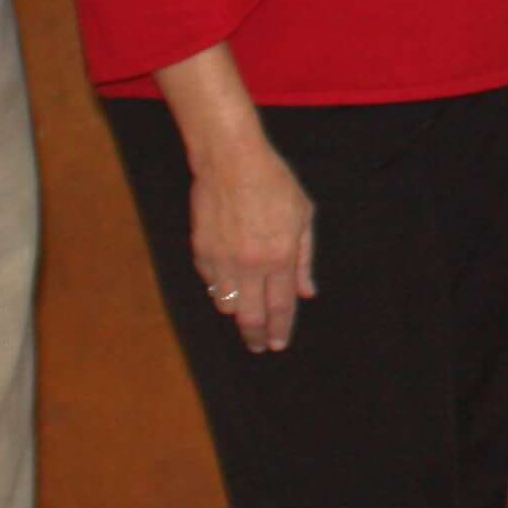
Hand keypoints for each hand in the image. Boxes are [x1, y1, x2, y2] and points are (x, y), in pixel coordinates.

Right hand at [190, 134, 316, 354]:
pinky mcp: (201, 251)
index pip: (281, 307)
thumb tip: (306, 292)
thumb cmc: (273, 183)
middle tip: (259, 346)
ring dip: (237, 313)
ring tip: (245, 315)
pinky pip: (210, 284)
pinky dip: (220, 291)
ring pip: (227, 304)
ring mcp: (222, 260)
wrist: (231, 161)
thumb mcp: (303, 216)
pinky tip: (228, 288)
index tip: (278, 344)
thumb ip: (304, 259)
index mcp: (280, 257)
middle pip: (251, 316)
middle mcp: (250, 265)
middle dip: (256, 336)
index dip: (280, 329)